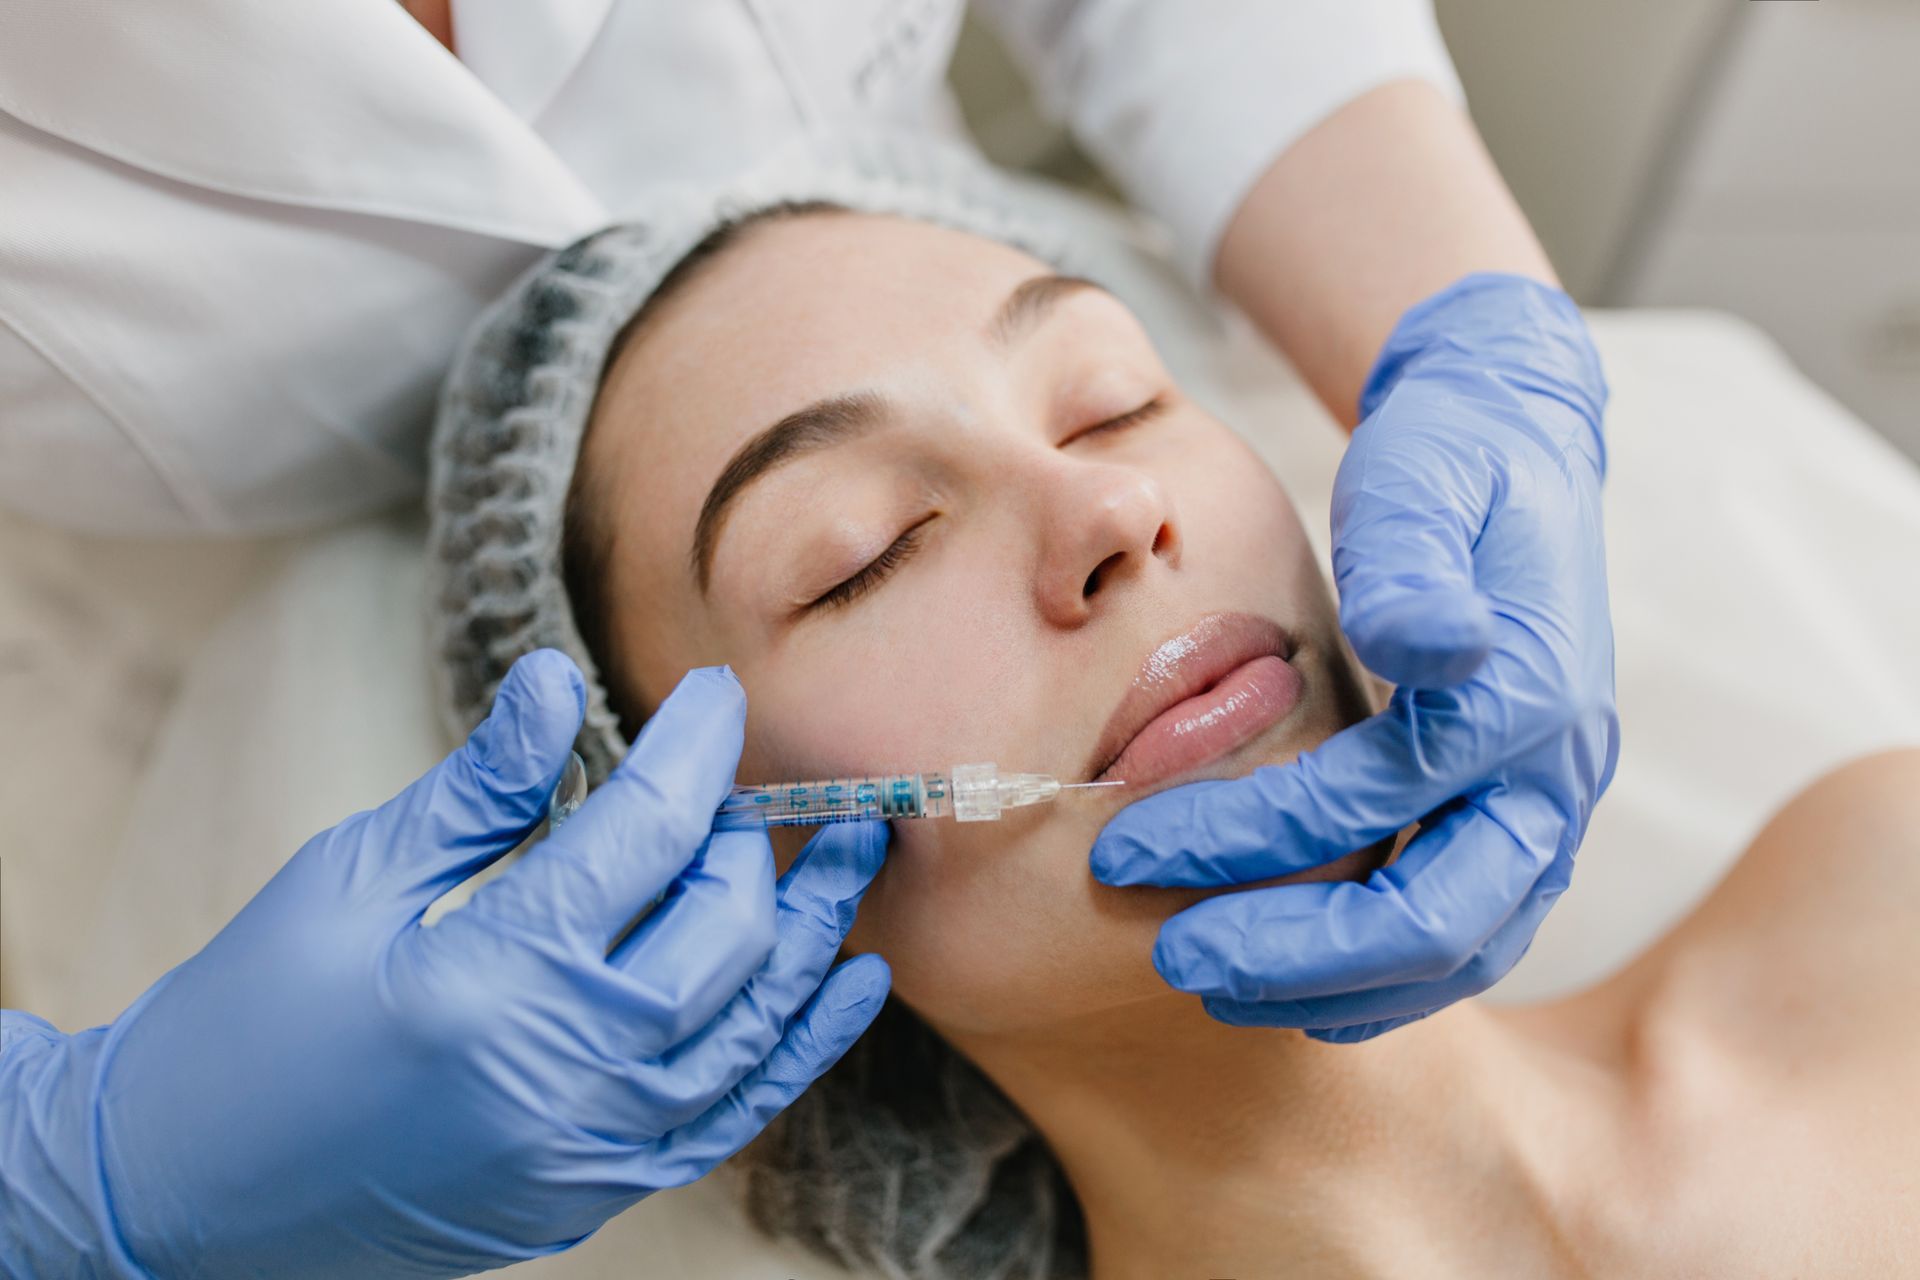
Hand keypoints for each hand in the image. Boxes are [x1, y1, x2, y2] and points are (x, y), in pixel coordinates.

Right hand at [1, 652, 889, 1277]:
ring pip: (753, 1021)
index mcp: (485, 978)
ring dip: (815, 927)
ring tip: (858, 848)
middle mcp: (559, 1073)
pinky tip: (851, 983)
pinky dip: (802, 1046)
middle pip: (720, 926)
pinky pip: (734, 1114)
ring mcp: (588, 1148)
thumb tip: (559, 679)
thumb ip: (479, 788)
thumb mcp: (346, 877)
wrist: (178, 1192)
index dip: (693, 751)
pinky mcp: (596, 1191)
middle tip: (749, 776)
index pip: (641, 837)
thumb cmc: (246, 1020)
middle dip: (753, 835)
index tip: (717, 698)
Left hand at [1091, 273, 1618, 1041]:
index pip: (1375, 798)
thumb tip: (1420, 640)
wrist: (1506, 447)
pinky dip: (1383, 981)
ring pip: (1460, 952)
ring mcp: (1547, 807)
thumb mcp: (1419, 483)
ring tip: (1214, 984)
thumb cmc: (1443, 465)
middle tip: (1171, 955)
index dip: (1244, 833)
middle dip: (1294, 952)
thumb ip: (1411, 563)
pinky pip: (1468, 937)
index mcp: (1528, 691)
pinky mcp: (1519, 822)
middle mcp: (1556, 771)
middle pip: (1438, 917)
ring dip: (1334, 986)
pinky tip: (1292, 991)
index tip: (1124, 846)